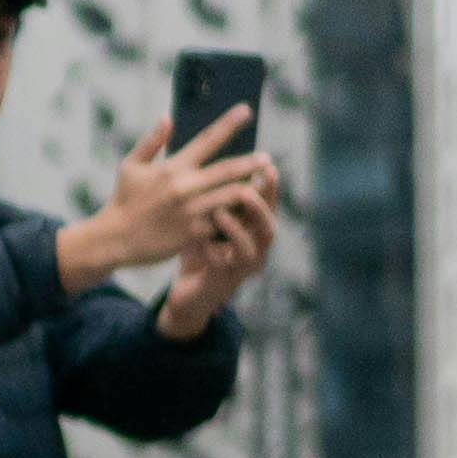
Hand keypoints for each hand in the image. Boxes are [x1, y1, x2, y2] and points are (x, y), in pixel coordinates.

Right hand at [57, 109, 273, 290]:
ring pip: (231, 196)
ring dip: (249, 189)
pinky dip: (235, 216)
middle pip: (228, 169)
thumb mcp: (131, 166)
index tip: (247, 110)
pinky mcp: (193, 233)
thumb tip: (168, 117)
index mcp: (172, 167)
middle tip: (266, 158)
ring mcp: (191, 211)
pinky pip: (222, 221)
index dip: (229, 123)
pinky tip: (246, 212)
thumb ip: (152, 142)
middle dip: (251, 162)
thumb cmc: (123, 201)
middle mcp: (184, 187)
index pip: (207, 139)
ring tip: (260, 186)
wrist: (114, 240)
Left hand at [158, 166, 279, 338]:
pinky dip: (213, 252)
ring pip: (252, 248)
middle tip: (251, 186)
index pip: (268, 207)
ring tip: (221, 212)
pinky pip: (224, 267)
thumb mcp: (206, 221)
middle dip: (263, 205)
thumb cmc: (198, 252)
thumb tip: (213, 163)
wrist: (186, 294)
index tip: (267, 165)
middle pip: (269, 226)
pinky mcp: (224, 283)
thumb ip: (216, 198)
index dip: (270, 188)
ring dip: (237, 229)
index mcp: (253, 232)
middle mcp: (256, 250)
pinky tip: (201, 242)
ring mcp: (242, 269)